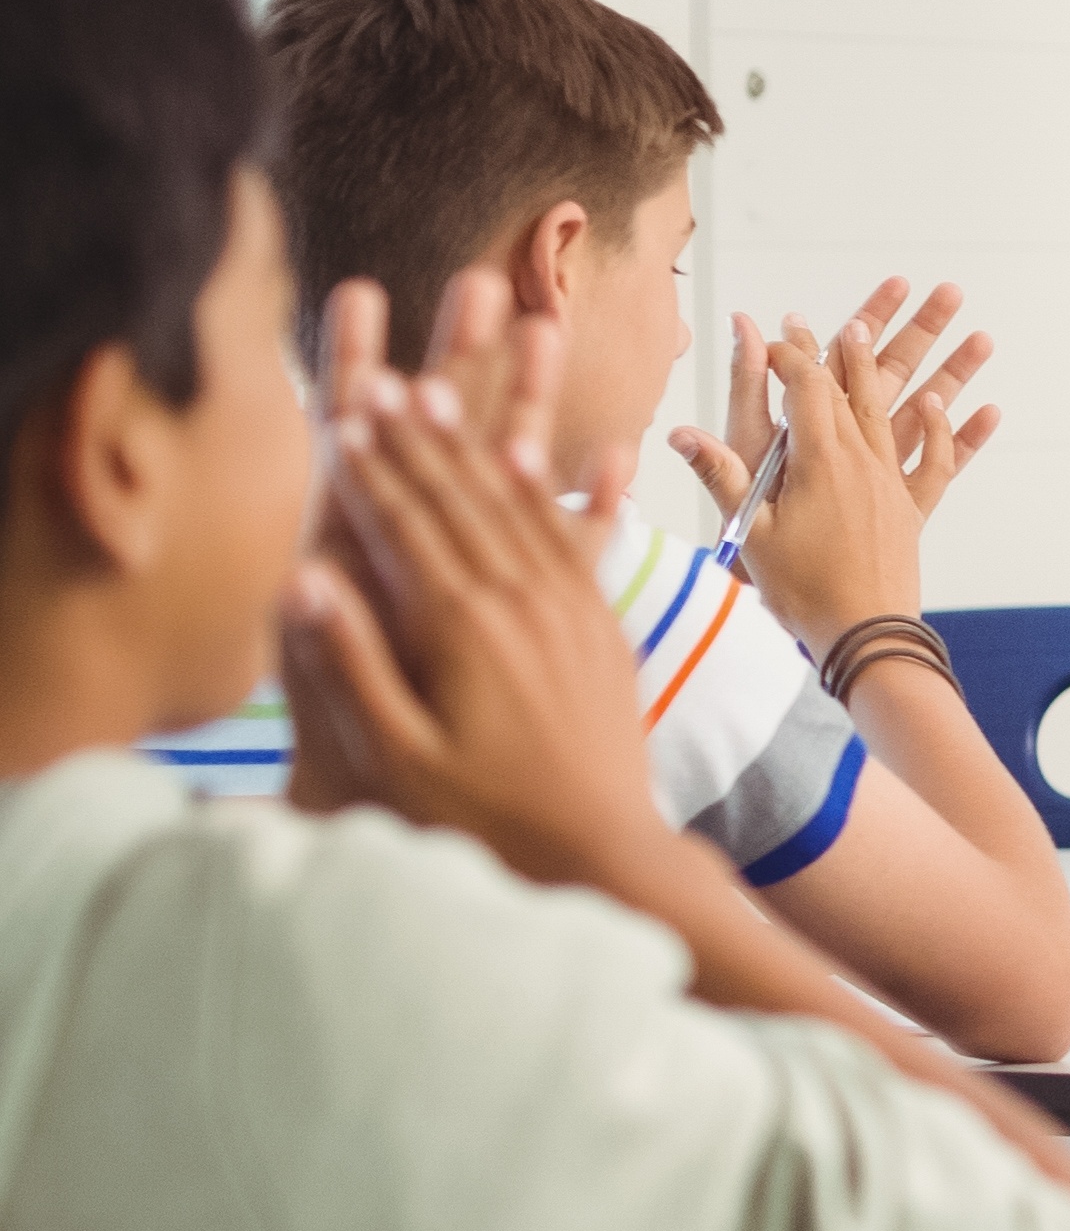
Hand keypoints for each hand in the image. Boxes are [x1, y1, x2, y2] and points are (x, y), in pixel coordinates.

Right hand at [287, 347, 675, 893]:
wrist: (604, 854)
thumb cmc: (484, 819)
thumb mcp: (396, 755)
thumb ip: (350, 666)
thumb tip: (305, 578)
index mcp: (461, 627)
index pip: (403, 524)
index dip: (370, 464)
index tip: (344, 406)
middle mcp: (522, 603)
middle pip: (460, 499)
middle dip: (420, 436)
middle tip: (390, 377)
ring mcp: (572, 612)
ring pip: (519, 507)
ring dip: (482, 444)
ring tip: (452, 391)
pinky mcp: (604, 630)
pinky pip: (577, 542)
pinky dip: (556, 492)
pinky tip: (551, 458)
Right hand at [668, 279, 995, 645]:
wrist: (865, 634)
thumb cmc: (802, 590)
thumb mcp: (753, 531)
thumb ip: (721, 474)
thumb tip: (681, 433)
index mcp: (819, 461)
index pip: (805, 387)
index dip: (791, 355)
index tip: (777, 332)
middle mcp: (862, 462)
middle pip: (853, 391)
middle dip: (844, 350)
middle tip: (843, 321)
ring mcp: (892, 484)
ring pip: (897, 413)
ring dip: (895, 371)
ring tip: (890, 339)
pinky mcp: (912, 510)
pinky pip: (936, 462)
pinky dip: (944, 430)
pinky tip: (943, 406)